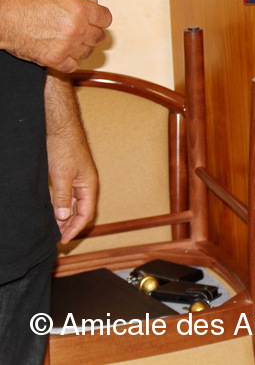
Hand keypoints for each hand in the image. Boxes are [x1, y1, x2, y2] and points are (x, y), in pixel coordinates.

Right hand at [0, 0, 111, 71]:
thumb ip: (77, 1)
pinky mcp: (54, 59)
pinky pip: (73, 65)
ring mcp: (66, 45)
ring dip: (80, 47)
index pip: (106, 19)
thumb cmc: (25, 1)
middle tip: (80, 30)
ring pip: (87, 52)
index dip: (99, 19)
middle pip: (99, 37)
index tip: (94, 20)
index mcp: (80, 8)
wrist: (1, 17)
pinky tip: (62, 52)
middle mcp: (77, 28)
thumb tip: (94, 3)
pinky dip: (69, 61)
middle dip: (91, 33)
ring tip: (68, 40)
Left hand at [46, 81, 97, 241]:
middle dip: (70, 225)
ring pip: (74, 203)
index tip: (63, 240)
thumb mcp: (61, 175)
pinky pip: (68, 195)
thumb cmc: (64, 147)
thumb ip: (63, 197)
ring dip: (65, 216)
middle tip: (57, 238)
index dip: (75, 229)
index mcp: (89, 184)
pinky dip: (61, 205)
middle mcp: (86, 183)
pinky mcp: (68, 173)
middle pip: (82, 210)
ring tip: (53, 227)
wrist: (59, 125)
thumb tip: (63, 217)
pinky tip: (53, 209)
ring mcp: (78, 177)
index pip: (85, 213)